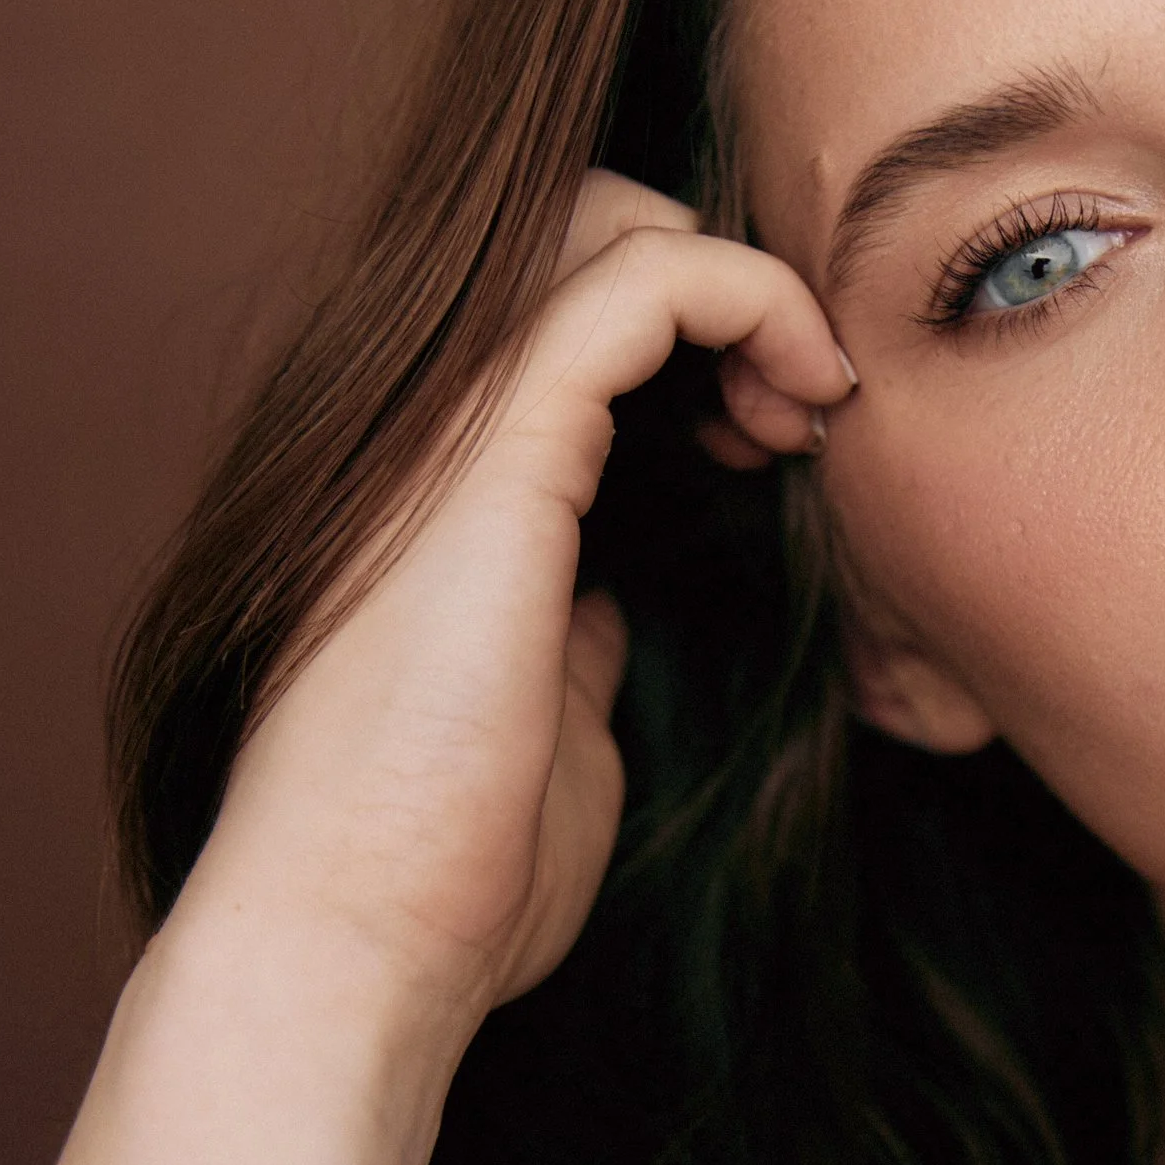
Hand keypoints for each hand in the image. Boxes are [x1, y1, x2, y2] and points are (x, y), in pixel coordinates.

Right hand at [183, 172, 852, 1046]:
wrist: (357, 937)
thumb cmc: (451, 876)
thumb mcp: (545, 729)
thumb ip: (570, 645)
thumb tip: (604, 610)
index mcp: (443, 489)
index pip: (565, 319)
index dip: (691, 338)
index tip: (774, 437)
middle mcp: (436, 429)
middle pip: (584, 231)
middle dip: (718, 283)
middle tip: (797, 404)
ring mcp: (456, 426)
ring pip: (609, 227)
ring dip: (742, 288)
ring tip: (807, 401)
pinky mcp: (502, 445)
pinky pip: (641, 286)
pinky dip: (747, 297)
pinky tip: (804, 391)